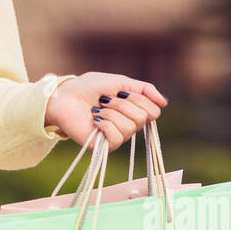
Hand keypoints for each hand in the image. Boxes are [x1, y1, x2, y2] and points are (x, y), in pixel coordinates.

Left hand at [45, 71, 168, 151]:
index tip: (122, 93)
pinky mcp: (104, 147)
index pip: (153, 112)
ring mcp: (116, 137)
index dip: (140, 100)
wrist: (66, 95)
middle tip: (105, 100)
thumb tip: (164, 102)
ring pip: (129, 126)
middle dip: (122, 104)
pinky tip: (94, 120)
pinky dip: (105, 123)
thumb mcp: (121, 82)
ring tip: (97, 109)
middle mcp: (127, 126)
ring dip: (111, 112)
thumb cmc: (90, 88)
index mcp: (133, 112)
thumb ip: (144, 89)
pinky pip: (117, 137)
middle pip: (142, 118)